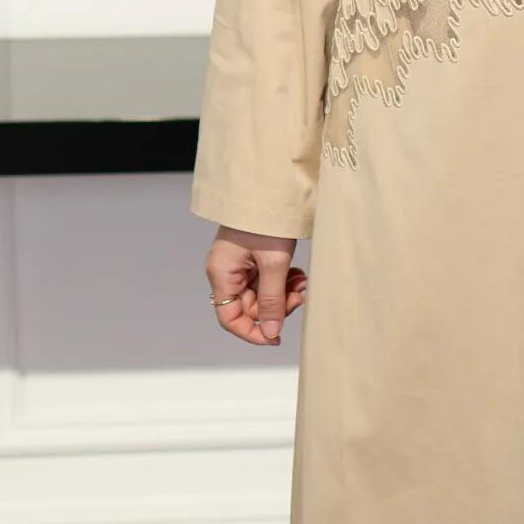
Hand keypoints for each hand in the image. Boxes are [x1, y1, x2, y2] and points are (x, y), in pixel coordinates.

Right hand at [207, 226, 305, 345]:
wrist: (272, 187)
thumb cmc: (267, 221)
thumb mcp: (274, 263)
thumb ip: (272, 301)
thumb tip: (270, 333)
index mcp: (222, 273)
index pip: (230, 318)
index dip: (252, 332)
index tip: (276, 337)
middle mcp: (225, 271)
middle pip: (249, 307)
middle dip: (275, 307)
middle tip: (299, 296)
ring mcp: (238, 264)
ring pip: (260, 294)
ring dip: (282, 294)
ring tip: (302, 282)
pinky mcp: (251, 257)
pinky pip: (265, 280)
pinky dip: (282, 281)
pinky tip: (297, 273)